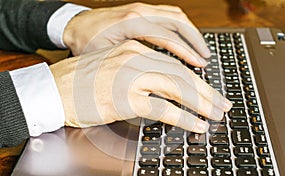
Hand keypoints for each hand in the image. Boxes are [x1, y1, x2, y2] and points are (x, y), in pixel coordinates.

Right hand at [50, 40, 231, 132]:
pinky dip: (183, 118)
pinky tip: (196, 125)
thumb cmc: (83, 82)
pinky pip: (163, 108)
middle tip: (222, 104)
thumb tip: (166, 91)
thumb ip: (140, 75)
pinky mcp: (125, 98)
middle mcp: (134, 58)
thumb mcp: (115, 68)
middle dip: (206, 91)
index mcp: (134, 50)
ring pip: (177, 88)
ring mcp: (130, 77)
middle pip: (180, 74)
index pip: (173, 64)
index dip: (195, 79)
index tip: (209, 91)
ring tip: (215, 115)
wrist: (54, 89)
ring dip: (200, 103)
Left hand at [63, 2, 209, 66]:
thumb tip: (153, 83)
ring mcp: (141, 8)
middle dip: (196, 42)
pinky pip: (167, 15)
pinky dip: (181, 27)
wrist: (73, 26)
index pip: (168, 37)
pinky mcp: (141, 11)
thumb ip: (131, 66)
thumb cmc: (85, 43)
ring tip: (202, 51)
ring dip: (191, 32)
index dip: (186, 52)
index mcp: (131, 23)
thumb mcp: (105, 58)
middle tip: (206, 59)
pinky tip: (185, 40)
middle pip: (178, 22)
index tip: (199, 65)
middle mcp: (139, 11)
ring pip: (176, 16)